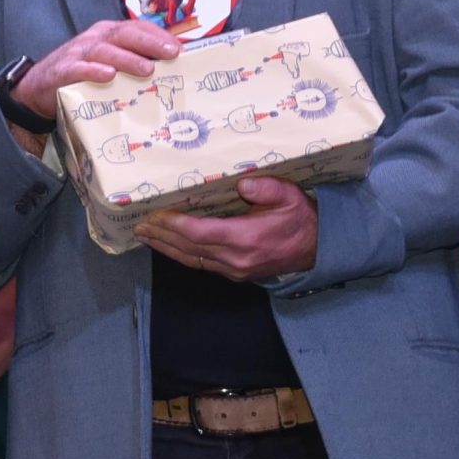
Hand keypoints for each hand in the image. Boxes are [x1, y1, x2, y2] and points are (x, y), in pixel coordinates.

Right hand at [13, 18, 182, 118]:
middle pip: (124, 34)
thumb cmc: (82, 74)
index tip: (180, 48)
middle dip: (149, 42)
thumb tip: (171, 69)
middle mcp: (95, 39)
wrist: (39, 87)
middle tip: (171, 53)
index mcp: (108, 34)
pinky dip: (94, 71)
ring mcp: (78, 53)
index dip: (158, 35)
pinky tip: (108, 76)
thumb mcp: (109, 63)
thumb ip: (133, 61)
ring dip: (127, 58)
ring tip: (148, 68)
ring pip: (105, 50)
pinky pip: (79, 68)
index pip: (136, 27)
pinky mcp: (63, 70)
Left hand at [133, 176, 318, 281]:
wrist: (320, 248)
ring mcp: (235, 270)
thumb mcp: (289, 195)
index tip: (154, 214)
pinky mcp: (236, 274)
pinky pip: (201, 265)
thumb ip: (266, 188)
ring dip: (165, 248)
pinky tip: (168, 246)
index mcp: (245, 239)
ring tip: (144, 235)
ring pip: (191, 260)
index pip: (197, 233)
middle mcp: (236, 258)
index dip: (172, 224)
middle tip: (138, 223)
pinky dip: (181, 255)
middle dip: (160, 235)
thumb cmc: (301, 218)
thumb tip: (242, 184)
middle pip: (187, 248)